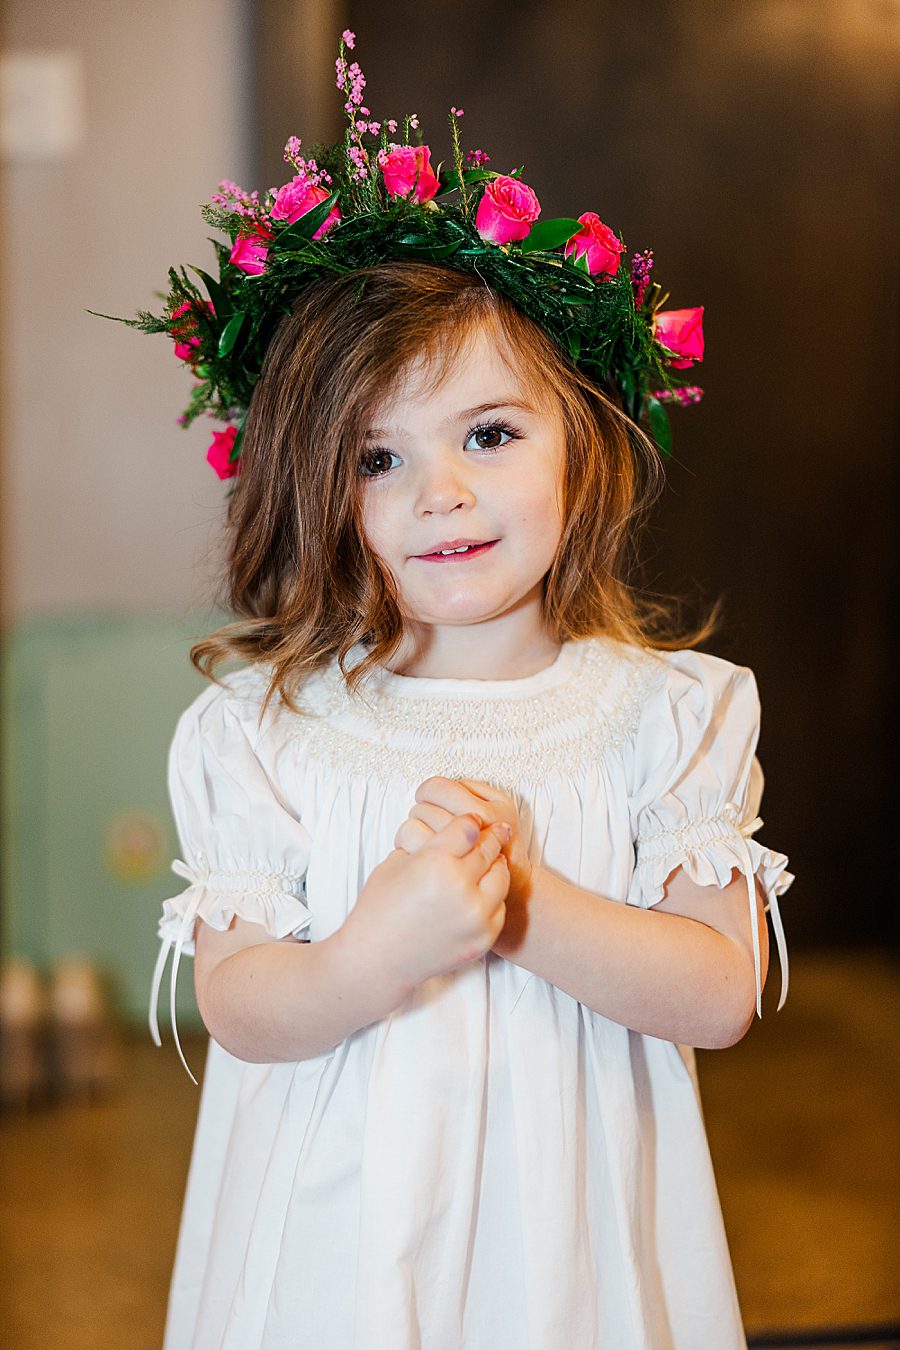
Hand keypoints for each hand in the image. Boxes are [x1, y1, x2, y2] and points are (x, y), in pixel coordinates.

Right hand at [341, 812, 509, 994]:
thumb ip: (429, 842)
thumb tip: (454, 830)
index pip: (468, 827)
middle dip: (490, 838)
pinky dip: (493, 897)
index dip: (471, 821)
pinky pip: (499, 907)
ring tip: (491, 861)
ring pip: (501, 877)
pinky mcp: (483, 937)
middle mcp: (460, 886)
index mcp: (435, 862)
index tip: (474, 820)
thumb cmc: (379, 909)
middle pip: (488, 849)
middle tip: (497, 830)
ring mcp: (475, 915)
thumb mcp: (396, 862)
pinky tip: (482, 892)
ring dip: (496, 865)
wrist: (377, 959)